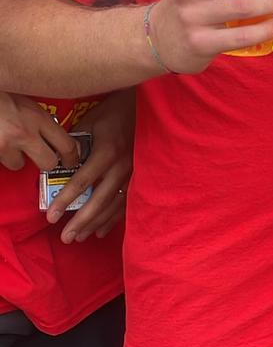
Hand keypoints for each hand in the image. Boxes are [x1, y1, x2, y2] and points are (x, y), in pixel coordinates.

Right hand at [0, 92, 78, 171]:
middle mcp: (24, 132)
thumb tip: (52, 129)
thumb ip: (38, 115)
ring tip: (8, 141)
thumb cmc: (4, 89)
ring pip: (18, 164)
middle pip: (48, 163)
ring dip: (14, 156)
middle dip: (45, 161)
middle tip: (40, 155)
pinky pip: (1, 161)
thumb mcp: (25, 96)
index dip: (72, 156)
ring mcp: (5, 143)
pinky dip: (0, 154)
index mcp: (37, 116)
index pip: (67, 144)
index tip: (72, 159)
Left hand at [48, 89, 135, 242]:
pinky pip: (126, 204)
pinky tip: (101, 231)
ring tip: (79, 237)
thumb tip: (62, 164)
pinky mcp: (141, 178)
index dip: (65, 200)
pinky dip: (113, 219)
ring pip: (113, 206)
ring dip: (95, 224)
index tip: (51, 216)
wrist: (147, 108)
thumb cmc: (114, 112)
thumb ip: (77, 143)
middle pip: (98, 200)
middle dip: (80, 221)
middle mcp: (122, 167)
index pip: (82, 181)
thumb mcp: (91, 121)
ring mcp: (134, 174)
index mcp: (107, 151)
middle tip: (65, 238)